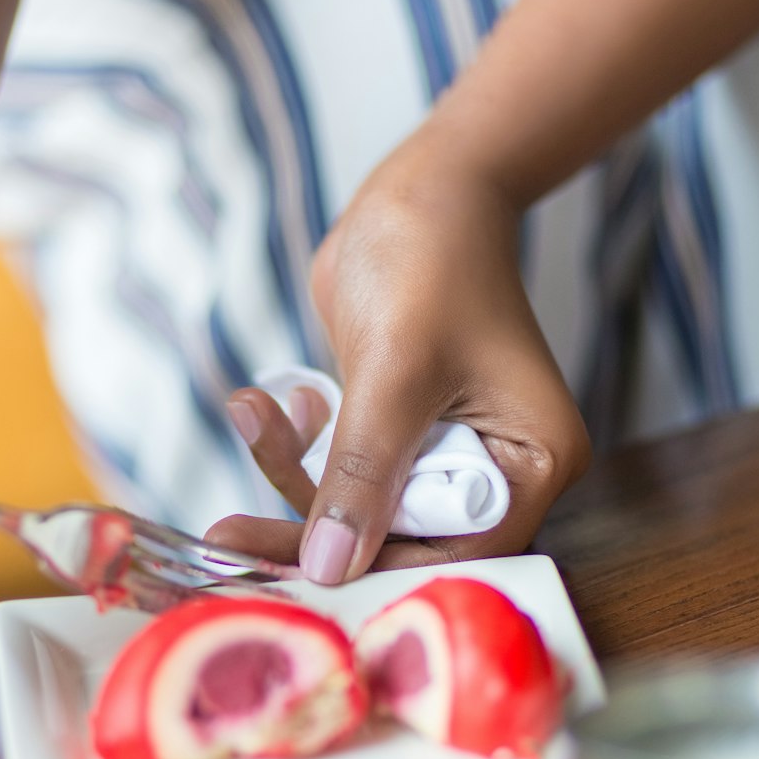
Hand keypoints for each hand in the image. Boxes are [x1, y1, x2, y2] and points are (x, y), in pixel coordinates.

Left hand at [208, 119, 590, 579]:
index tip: (293, 570)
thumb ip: (363, 473)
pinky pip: (340, 468)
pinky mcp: (398, 430)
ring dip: (292, 470)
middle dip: (313, 523)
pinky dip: (296, 444)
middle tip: (228, 534)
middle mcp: (495, 468)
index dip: (378, 563)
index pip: (457, 549)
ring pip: (359, 506)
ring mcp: (443, 449)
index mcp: (530, 463)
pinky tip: (272, 400)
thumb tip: (329, 567)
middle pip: (400, 536)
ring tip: (251, 412)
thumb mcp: (396, 371)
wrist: (420, 187)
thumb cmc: (431, 259)